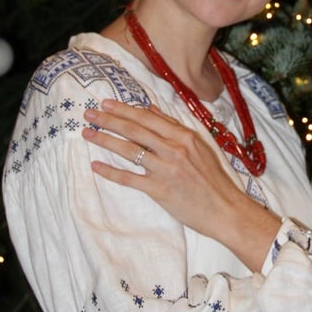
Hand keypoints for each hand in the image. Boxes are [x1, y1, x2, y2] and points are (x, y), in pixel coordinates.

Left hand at [83, 99, 280, 270]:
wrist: (225, 208)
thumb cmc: (213, 178)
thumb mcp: (199, 146)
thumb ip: (175, 127)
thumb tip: (151, 111)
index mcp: (184, 135)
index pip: (147, 118)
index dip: (124, 109)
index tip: (107, 103)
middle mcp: (174, 149)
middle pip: (135, 130)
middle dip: (109, 120)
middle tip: (89, 113)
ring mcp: (166, 169)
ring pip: (129, 150)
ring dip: (105, 140)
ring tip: (87, 133)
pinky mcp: (160, 190)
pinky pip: (130, 179)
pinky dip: (111, 172)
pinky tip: (95, 166)